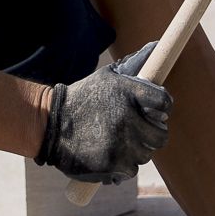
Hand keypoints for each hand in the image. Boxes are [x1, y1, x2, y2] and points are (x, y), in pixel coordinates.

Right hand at [35, 41, 172, 183]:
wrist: (50, 124)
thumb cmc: (84, 98)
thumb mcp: (107, 76)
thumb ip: (134, 64)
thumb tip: (157, 45)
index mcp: (128, 91)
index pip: (164, 102)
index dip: (162, 108)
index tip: (155, 112)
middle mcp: (127, 117)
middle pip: (160, 134)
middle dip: (150, 133)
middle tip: (136, 131)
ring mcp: (121, 143)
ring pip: (146, 154)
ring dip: (136, 150)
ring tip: (117, 141)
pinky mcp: (112, 163)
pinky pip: (131, 169)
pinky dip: (122, 165)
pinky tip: (109, 155)